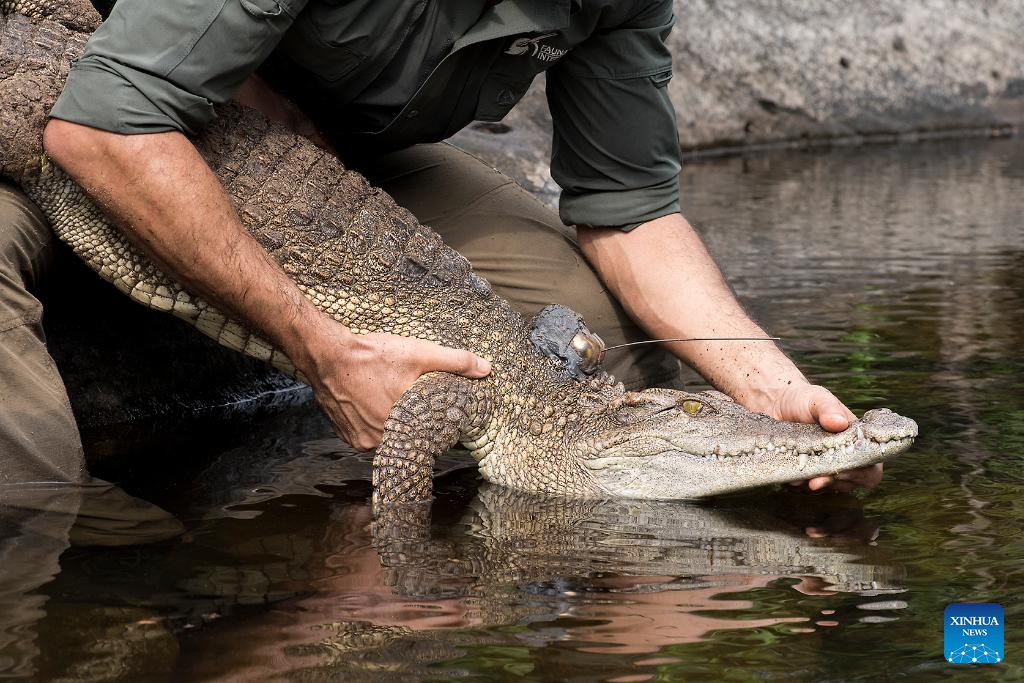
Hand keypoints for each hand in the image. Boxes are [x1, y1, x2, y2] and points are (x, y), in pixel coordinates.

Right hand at [294, 322, 490, 449]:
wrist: (327, 355)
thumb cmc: (372, 355)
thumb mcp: (419, 353)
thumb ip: (455, 361)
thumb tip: (486, 369)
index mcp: (405, 425)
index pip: (431, 435)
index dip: (436, 423)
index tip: (437, 411)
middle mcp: (382, 440)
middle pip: (409, 437)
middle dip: (415, 422)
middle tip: (413, 401)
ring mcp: (363, 441)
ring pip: (390, 437)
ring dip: (395, 424)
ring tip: (393, 400)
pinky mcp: (348, 438)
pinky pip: (369, 437)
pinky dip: (374, 424)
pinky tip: (374, 405)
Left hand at [770, 382, 883, 492]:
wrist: (776, 404)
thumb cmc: (804, 400)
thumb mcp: (817, 399)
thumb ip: (828, 409)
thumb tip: (839, 423)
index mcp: (856, 441)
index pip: (871, 467)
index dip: (860, 473)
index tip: (840, 470)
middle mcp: (845, 456)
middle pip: (852, 482)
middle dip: (834, 482)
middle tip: (815, 480)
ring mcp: (826, 466)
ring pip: (830, 487)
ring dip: (815, 484)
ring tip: (798, 477)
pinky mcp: (808, 472)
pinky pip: (808, 487)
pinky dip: (800, 484)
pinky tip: (791, 477)